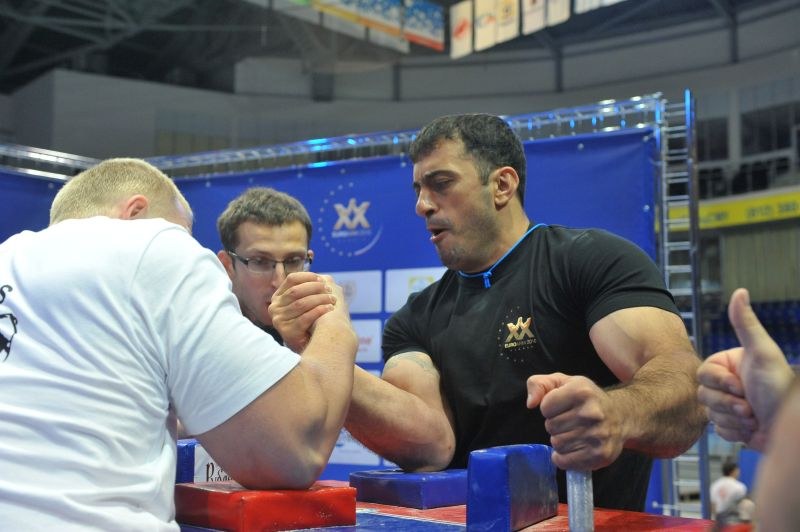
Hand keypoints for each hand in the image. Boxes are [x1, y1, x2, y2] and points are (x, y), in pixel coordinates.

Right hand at [269, 272, 336, 351]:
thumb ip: (309, 289)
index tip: (322, 279)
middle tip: (329, 290)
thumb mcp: (303, 301)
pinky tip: (329, 309)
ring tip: (332, 299)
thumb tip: (324, 278)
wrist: (306, 344)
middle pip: (296, 291)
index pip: (291, 279)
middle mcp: (275, 307)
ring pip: (301, 304)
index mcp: (278, 296)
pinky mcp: (287, 332)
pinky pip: (304, 318)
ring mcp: (279, 320)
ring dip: (319, 299)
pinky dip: (318, 311)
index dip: (307, 277)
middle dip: (315, 288)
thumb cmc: (307, 319)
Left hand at [527, 373, 624, 470]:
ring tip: (574, 433)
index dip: (549, 408)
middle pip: (551, 427)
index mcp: (581, 391)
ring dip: (560, 441)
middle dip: (555, 425)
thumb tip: (530, 403)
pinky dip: (564, 457)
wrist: (622, 415)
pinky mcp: (600, 454)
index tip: (561, 407)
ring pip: (557, 445)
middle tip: (570, 422)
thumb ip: (539, 384)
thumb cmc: (587, 398)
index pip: (545, 407)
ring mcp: (597, 435)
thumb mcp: (563, 382)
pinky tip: (574, 448)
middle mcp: (591, 413)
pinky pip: (565, 461)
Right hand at [697, 288, 793, 450]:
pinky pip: (718, 431)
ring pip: (709, 414)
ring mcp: (728, 406)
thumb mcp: (763, 353)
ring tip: (755, 417)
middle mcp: (727, 384)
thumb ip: (746, 323)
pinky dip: (735, 432)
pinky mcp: (731, 427)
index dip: (720, 383)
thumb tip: (740, 291)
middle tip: (750, 406)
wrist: (791, 429)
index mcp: (729, 365)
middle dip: (728, 404)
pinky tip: (751, 429)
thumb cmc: (779, 389)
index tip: (741, 385)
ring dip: (734, 419)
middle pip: (703, 395)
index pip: (703, 374)